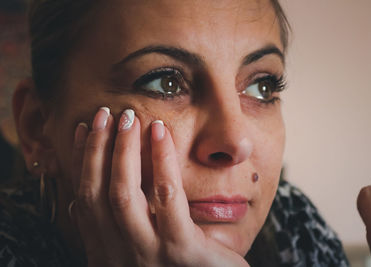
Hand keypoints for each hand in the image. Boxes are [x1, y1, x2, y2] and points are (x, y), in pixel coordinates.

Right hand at [70, 107, 248, 266]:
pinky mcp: (181, 250)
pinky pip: (167, 196)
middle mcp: (120, 255)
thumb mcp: (138, 251)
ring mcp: (149, 254)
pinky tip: (160, 133)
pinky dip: (160, 160)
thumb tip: (80, 203)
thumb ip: (114, 230)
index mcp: (107, 252)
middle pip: (97, 193)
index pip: (84, 200)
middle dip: (95, 149)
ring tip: (128, 117)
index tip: (81, 129)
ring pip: (123, 193)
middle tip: (103, 114)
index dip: (79, 162)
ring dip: (122, 150)